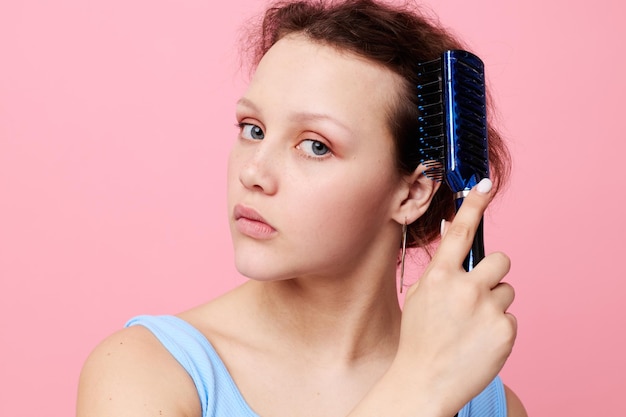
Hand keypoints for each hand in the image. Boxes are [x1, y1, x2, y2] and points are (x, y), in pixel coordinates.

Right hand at [395, 179, 516, 414]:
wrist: (425, 381)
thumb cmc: (419, 337)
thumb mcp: (420, 296)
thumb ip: (440, 268)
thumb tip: (451, 233)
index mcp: (440, 277)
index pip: (459, 231)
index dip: (473, 205)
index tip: (485, 185)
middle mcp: (465, 288)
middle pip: (500, 260)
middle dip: (492, 272)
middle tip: (477, 292)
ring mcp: (487, 310)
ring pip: (506, 290)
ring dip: (494, 302)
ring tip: (473, 324)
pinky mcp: (505, 331)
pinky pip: (509, 316)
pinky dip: (497, 327)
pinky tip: (479, 340)